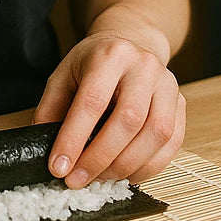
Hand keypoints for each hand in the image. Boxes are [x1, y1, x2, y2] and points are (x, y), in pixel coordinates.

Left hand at [33, 32, 184, 186]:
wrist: (130, 41)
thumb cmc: (94, 62)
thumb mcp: (65, 73)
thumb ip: (51, 107)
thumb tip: (39, 144)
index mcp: (109, 55)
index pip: (92, 100)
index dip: (74, 138)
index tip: (59, 167)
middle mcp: (143, 66)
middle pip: (127, 119)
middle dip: (99, 158)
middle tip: (78, 179)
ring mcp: (167, 84)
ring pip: (155, 134)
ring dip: (126, 166)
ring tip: (101, 179)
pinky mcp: (181, 103)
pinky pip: (172, 143)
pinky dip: (149, 167)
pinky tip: (127, 175)